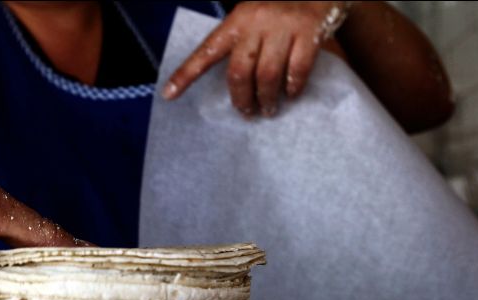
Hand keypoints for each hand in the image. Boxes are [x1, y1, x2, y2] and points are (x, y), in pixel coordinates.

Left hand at [162, 1, 349, 116]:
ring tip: (268, 110)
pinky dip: (292, 88)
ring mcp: (283, 26)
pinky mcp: (309, 31)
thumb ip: (240, 42)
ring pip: (267, 76)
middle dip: (241, 99)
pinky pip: (296, 70)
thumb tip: (233, 84)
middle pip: (239, 72)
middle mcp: (256, 21)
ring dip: (266, 99)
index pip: (206, 51)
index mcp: (236, 19)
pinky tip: (290, 94)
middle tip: (246, 112)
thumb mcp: (253, 17)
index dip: (186, 74)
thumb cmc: (280, 7)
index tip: (168, 95)